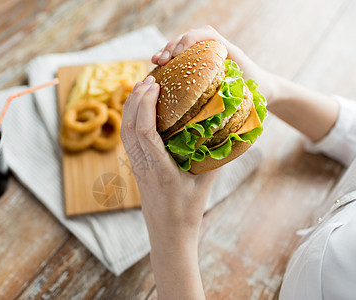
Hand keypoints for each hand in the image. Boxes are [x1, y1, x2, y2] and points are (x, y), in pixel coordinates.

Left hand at [120, 75, 218, 299]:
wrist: (168, 233)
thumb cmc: (188, 210)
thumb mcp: (206, 181)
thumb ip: (216, 155)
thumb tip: (230, 128)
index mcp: (160, 169)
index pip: (145, 133)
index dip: (145, 106)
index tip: (154, 86)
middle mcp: (143, 166)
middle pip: (129, 128)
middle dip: (135, 100)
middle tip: (148, 79)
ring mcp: (136, 167)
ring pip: (125, 133)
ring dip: (129, 108)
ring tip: (140, 87)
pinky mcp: (135, 168)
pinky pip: (127, 140)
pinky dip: (129, 120)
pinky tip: (137, 109)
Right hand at [152, 25, 276, 103]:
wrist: (265, 88)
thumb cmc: (258, 90)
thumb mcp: (249, 89)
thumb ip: (235, 90)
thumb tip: (214, 101)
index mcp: (227, 49)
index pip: (206, 34)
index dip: (189, 40)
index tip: (179, 54)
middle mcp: (215, 48)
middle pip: (189, 37)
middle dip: (172, 46)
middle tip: (161, 60)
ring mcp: (206, 55)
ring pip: (182, 46)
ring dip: (167, 52)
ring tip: (155, 62)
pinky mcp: (199, 64)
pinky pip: (182, 58)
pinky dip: (169, 62)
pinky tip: (158, 70)